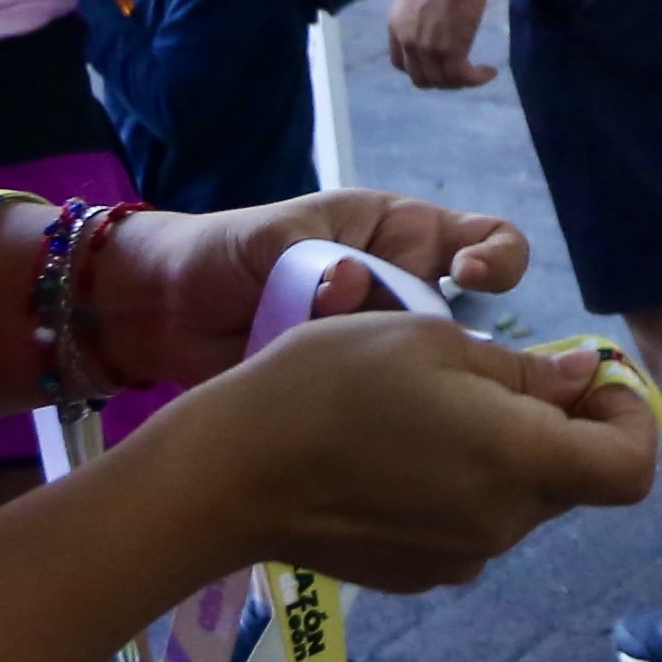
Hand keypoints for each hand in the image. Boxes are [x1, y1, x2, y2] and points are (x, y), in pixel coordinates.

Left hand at [74, 192, 531, 395]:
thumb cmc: (225, 252)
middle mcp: (404, 295)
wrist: (167, 315)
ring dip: (405, 382)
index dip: (494, 255)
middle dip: (445, 341)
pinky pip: (390, 409)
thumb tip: (349, 282)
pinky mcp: (358, 398)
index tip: (470, 274)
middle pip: (463, 322)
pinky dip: (380, 417)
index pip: (482, 238)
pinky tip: (360, 426)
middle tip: (410, 353)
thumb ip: (312, 259)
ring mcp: (382, 350)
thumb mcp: (271, 239)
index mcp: (398, 236)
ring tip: (362, 388)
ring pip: (430, 373)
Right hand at [128, 310, 657, 589]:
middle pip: (571, 480)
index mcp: (520, 461)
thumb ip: (524, 371)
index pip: (629, 467)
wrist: (230, 472)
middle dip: (557, 427)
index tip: (586, 381)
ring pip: (517, 500)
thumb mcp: (433, 342)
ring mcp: (460, 558)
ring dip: (502, 456)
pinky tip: (398, 457)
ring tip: (430, 411)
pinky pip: (469, 525)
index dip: (627, 419)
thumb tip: (584, 378)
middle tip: (493, 376)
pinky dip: (460, 489)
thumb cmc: (332, 383)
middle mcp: (504, 524)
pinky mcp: (419, 574)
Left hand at [386, 0, 494, 88]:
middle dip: (441, 80)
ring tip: (478, 73)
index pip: (400, 63)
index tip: (435, 64)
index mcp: (396, 28)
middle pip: (421, 78)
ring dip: (462, 81)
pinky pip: (464, 76)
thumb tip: (437, 16)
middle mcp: (407, 43)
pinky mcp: (451, 51)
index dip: (419, 68)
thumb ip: (420, 15)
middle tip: (460, 72)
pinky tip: (489, 71)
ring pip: (443, 81)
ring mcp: (427, 50)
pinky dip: (478, 78)